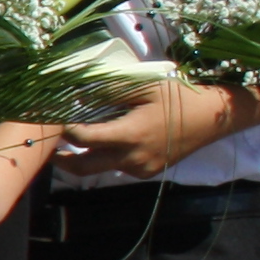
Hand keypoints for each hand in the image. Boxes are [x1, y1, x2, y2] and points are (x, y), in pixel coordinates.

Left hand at [55, 78, 257, 179]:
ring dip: (84, 157)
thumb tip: (76, 92)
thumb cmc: (179, 97)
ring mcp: (141, 169)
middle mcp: (133, 158)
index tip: (52, 119)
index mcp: (130, 135)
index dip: (64, 129)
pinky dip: (107, 157)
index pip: (83, 139)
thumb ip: (109, 91)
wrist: (214, 118)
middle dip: (61, 160)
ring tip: (70, 141)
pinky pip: (119, 168)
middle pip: (83, 167)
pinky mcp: (148, 172)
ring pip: (101, 168)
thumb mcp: (143, 87)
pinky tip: (105, 142)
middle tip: (45, 147)